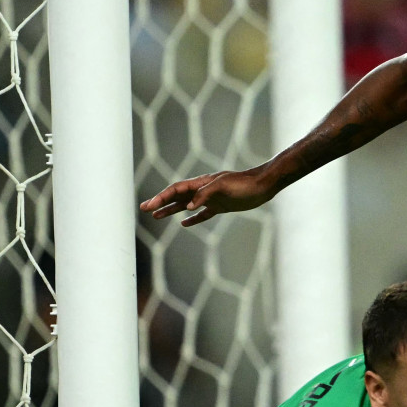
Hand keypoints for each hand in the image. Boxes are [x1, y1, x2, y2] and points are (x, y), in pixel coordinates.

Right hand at [140, 167, 278, 226]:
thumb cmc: (244, 184)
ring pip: (186, 205)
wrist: (263, 186)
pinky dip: (192, 219)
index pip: (175, 190)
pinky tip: (185, 224)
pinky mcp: (221, 206)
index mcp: (200, 183)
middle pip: (176, 196)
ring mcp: (211, 199)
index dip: (160, 198)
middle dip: (160, 203)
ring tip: (156, 216)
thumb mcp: (223, 187)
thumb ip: (205, 195)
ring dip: (171, 210)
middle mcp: (203, 190)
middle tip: (144, 209)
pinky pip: (202, 214)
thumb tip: (187, 207)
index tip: (148, 207)